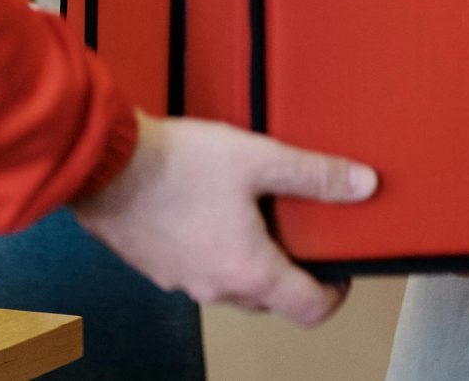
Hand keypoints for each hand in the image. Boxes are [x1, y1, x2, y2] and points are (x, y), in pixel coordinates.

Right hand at [73, 113, 377, 326]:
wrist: (105, 164)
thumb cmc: (178, 164)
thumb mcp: (259, 158)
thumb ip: (315, 174)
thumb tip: (363, 184)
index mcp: (251, 272)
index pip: (310, 309)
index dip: (336, 292)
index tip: (338, 268)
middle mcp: (217, 288)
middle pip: (270, 297)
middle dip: (289, 268)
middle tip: (294, 227)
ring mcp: (183, 281)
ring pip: (231, 284)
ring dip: (246, 258)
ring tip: (248, 210)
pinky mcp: (155, 266)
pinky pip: (197, 268)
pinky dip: (210, 249)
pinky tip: (204, 207)